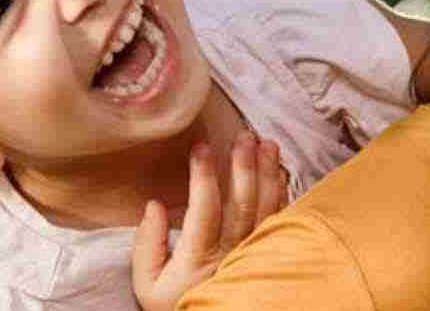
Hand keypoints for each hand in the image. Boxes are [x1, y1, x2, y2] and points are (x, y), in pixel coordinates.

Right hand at [131, 132, 286, 310]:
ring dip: (268, 174)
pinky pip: (279, 224)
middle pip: (243, 204)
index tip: (200, 147)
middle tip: (244, 135)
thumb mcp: (147, 285)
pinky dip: (283, 197)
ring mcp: (253, 256)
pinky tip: (281, 174)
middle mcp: (231, 254)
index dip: (203, 175)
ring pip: (266, 210)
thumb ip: (146, 246)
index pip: (205, 208)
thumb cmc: (176, 307)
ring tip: (268, 144)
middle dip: (244, 166)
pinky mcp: (266, 258)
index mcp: (199, 257)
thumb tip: (154, 205)